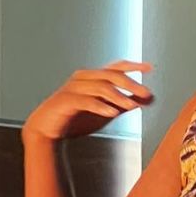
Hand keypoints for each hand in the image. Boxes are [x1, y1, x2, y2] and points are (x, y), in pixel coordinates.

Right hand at [21, 60, 153, 141]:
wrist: (46, 130)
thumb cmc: (76, 118)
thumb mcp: (105, 111)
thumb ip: (123, 104)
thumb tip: (146, 100)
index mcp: (92, 78)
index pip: (115, 67)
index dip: (132, 66)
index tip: (149, 68)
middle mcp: (83, 79)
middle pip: (110, 75)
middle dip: (130, 83)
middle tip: (145, 93)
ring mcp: (73, 88)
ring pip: (100, 87)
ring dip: (118, 96)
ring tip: (132, 106)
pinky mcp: (65, 101)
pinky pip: (85, 100)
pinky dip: (100, 106)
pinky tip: (112, 112)